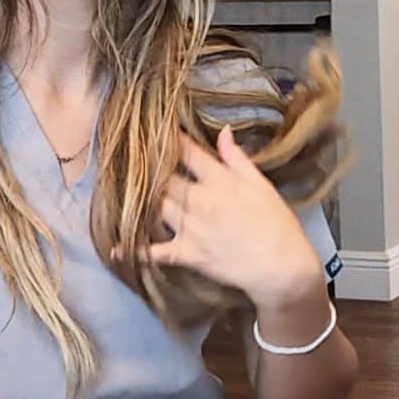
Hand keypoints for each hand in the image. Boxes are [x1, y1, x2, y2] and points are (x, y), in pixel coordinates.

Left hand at [144, 129, 324, 314]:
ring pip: (154, 205)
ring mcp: (191, 228)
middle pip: (163, 177)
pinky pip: (154, 250)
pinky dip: (134, 250)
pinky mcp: (186, 254)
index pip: (187, 152)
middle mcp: (201, 201)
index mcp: (221, 181)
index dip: (168, 139)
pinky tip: (117, 248)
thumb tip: (222, 131)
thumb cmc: (277, 225)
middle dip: (148, 166)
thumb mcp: (262, 186)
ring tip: (126, 188)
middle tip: (133, 158)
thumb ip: (238, 159)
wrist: (281, 268)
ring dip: (140, 197)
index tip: (154, 131)